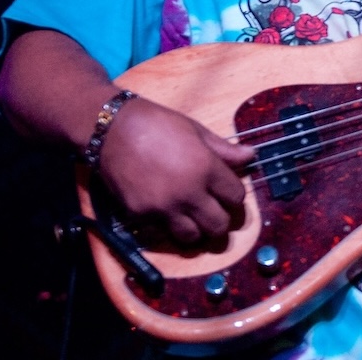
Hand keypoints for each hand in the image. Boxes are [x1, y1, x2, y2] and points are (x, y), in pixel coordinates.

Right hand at [97, 96, 256, 244]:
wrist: (111, 129)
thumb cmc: (156, 124)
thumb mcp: (196, 131)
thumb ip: (224, 150)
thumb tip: (251, 155)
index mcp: (206, 168)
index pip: (236, 197)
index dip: (235, 197)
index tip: (227, 193)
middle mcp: (188, 193)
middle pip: (219, 225)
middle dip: (221, 221)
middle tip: (215, 212)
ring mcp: (163, 208)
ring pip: (193, 238)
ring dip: (197, 231)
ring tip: (194, 219)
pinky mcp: (141, 215)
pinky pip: (164, 233)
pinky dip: (170, 228)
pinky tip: (169, 215)